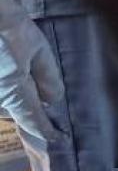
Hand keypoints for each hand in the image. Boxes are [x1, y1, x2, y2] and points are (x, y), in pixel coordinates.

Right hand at [0, 0, 62, 149]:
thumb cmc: (13, 30)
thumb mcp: (39, 52)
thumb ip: (48, 79)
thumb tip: (53, 101)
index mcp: (12, 92)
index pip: (33, 119)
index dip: (46, 131)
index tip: (58, 140)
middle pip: (15, 111)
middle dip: (30, 112)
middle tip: (50, 113)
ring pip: (5, 102)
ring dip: (17, 99)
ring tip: (35, 92)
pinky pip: (1, 92)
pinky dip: (9, 90)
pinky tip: (17, 75)